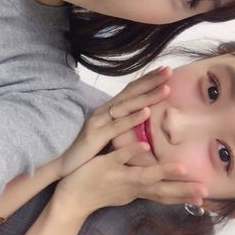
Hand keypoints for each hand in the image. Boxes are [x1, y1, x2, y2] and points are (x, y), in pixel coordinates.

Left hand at [53, 141, 207, 219]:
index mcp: (137, 190)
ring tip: (183, 168)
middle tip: (205, 191)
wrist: (71, 198)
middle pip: (161, 189)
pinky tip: (144, 146)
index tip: (206, 197)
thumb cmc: (101, 190)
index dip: (185, 195)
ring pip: (144, 175)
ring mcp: (119, 176)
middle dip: (184, 189)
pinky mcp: (104, 166)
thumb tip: (160, 178)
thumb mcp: (126, 188)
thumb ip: (144, 182)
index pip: (165, 194)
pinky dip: (131, 153)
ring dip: (163, 171)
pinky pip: (119, 158)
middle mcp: (131, 186)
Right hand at [55, 67, 171, 179]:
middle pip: (130, 92)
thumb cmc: (88, 150)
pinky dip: (132, 118)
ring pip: (127, 106)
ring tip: (166, 89)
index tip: (165, 70)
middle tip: (170, 71)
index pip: (130, 90)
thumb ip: (121, 124)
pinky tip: (147, 112)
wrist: (64, 164)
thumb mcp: (107, 134)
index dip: (147, 79)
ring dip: (147, 96)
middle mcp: (103, 111)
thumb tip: (141, 118)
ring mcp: (99, 122)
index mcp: (107, 110)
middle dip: (151, 81)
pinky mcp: (96, 136)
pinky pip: (117, 126)